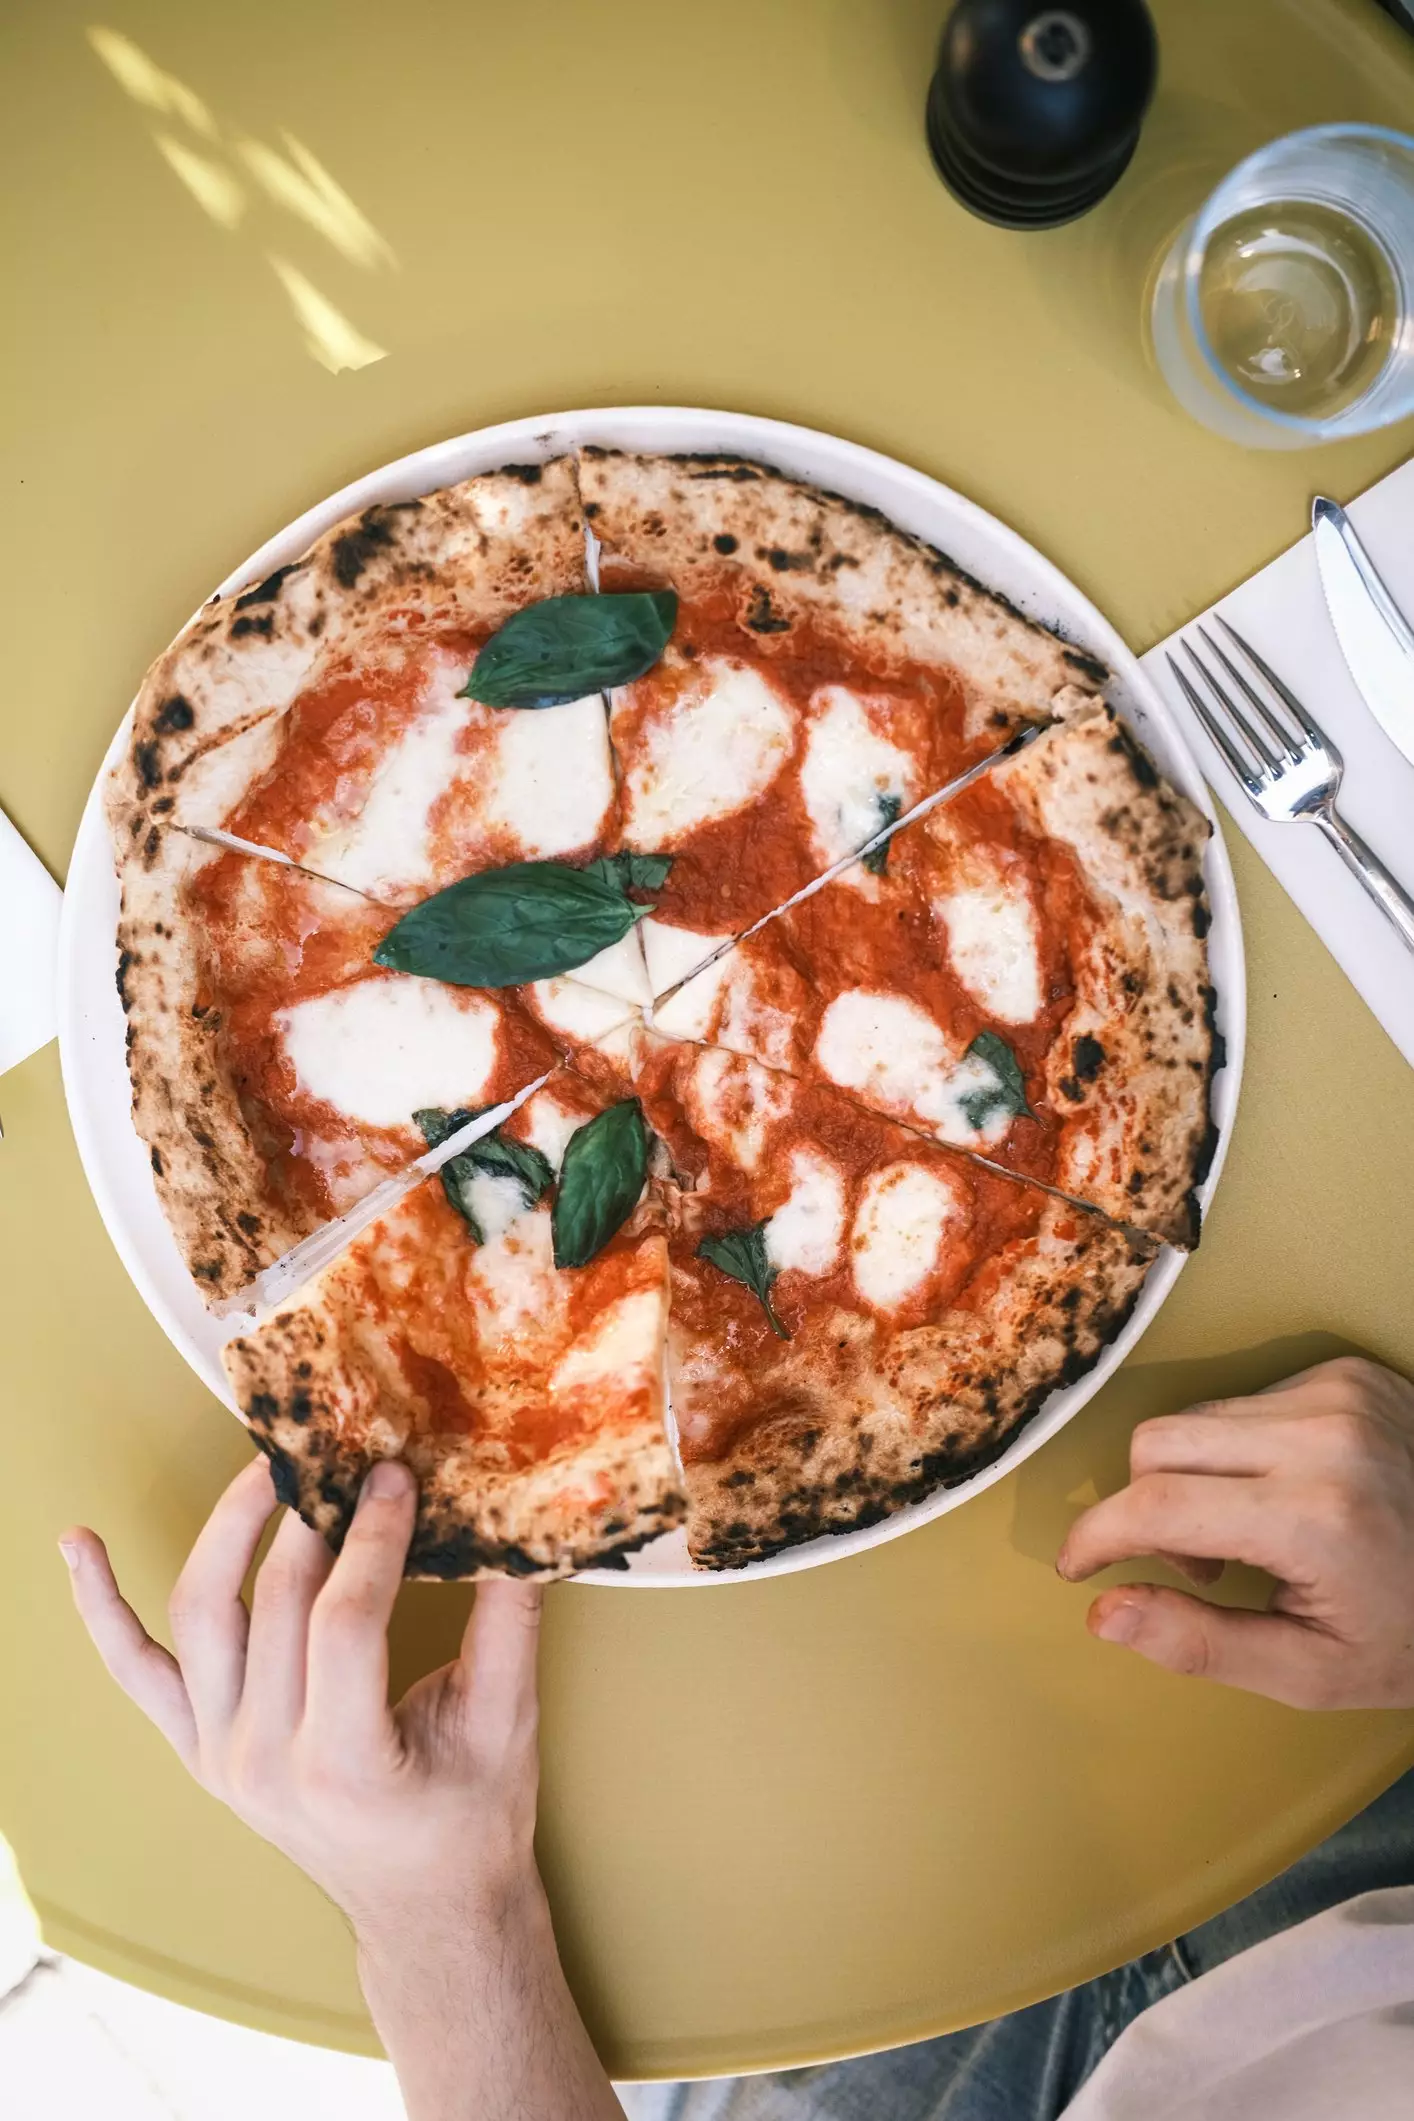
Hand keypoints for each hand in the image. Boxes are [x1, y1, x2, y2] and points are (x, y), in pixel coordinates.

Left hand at [62, 1456, 538, 1933]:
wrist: (423, 1907)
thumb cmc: (472, 1819)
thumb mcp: (507, 1721)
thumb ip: (509, 1617)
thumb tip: (520, 1514)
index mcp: (343, 1764)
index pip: (342, 1620)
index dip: (372, 1537)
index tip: (397, 1476)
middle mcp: (261, 1763)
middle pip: (274, 1603)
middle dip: (313, 1515)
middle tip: (348, 1453)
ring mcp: (217, 1755)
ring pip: (201, 1615)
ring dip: (226, 1529)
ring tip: (267, 1465)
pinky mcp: (195, 1746)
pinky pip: (134, 1670)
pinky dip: (101, 1606)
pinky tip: (78, 1545)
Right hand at [1057, 1357, 1413, 1709]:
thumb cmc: (1412, 1636)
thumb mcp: (1311, 1672)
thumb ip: (1199, 1645)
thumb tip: (1103, 1611)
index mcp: (1313, 1518)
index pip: (1155, 1505)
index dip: (1097, 1536)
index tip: (1078, 1566)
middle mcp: (1323, 1437)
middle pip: (1158, 1443)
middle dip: (1147, 1507)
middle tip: (1197, 1569)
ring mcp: (1339, 1395)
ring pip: (1196, 1417)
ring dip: (1194, 1476)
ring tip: (1251, 1533)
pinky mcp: (1348, 1373)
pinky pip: (1244, 1400)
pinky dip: (1241, 1448)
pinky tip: (1286, 1492)